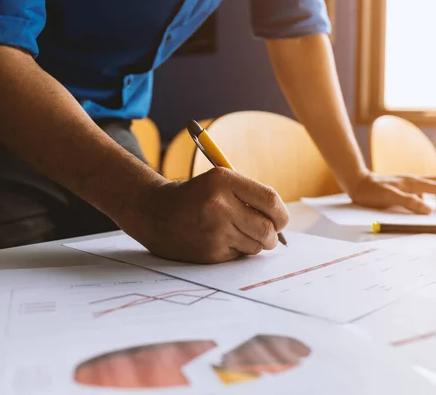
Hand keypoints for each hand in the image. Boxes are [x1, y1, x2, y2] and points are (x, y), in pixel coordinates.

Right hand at [120, 168, 288, 263]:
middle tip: (268, 234)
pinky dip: (238, 251)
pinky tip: (222, 241)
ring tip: (240, 235)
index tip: (280, 220)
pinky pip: (240, 255)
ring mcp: (214, 230)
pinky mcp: (209, 252)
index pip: (271, 200)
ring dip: (256, 244)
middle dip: (273, 235)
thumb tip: (281, 221)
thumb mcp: (220, 183)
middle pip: (267, 228)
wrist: (153, 212)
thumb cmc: (196, 196)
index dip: (281, 214)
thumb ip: (251, 196)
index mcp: (224, 181)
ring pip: (257, 245)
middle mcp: (219, 205)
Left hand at [348, 172, 435, 213]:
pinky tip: (424, 205)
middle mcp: (413, 180)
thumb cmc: (371, 191)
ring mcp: (408, 182)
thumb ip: (410, 203)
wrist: (357, 182)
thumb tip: (429, 210)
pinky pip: (422, 189)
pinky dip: (429, 196)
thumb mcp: (390, 198)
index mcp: (413, 183)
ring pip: (432, 184)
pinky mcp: (403, 186)